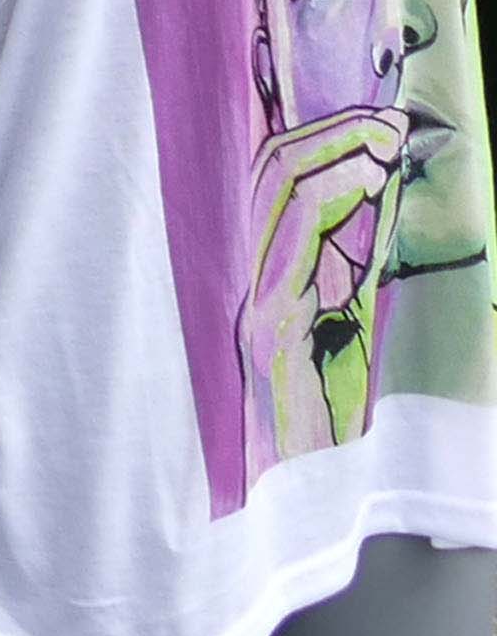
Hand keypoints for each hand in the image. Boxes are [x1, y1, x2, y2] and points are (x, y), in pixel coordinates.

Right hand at [247, 104, 414, 457]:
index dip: (319, 138)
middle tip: (386, 121)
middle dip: (328, 132)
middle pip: (267, 172)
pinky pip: (293, 246)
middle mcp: (249, 282)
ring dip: (333, 153)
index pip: (272, 183)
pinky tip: (369, 184)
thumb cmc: (329, 439)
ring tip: (385, 142)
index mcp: (266, 284)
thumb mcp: (345, 346)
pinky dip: (330, 200)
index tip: (377, 122)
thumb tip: (377, 234)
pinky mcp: (270, 330)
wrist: (298, 514)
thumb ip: (344, 292)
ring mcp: (255, 302)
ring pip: (274, 194)